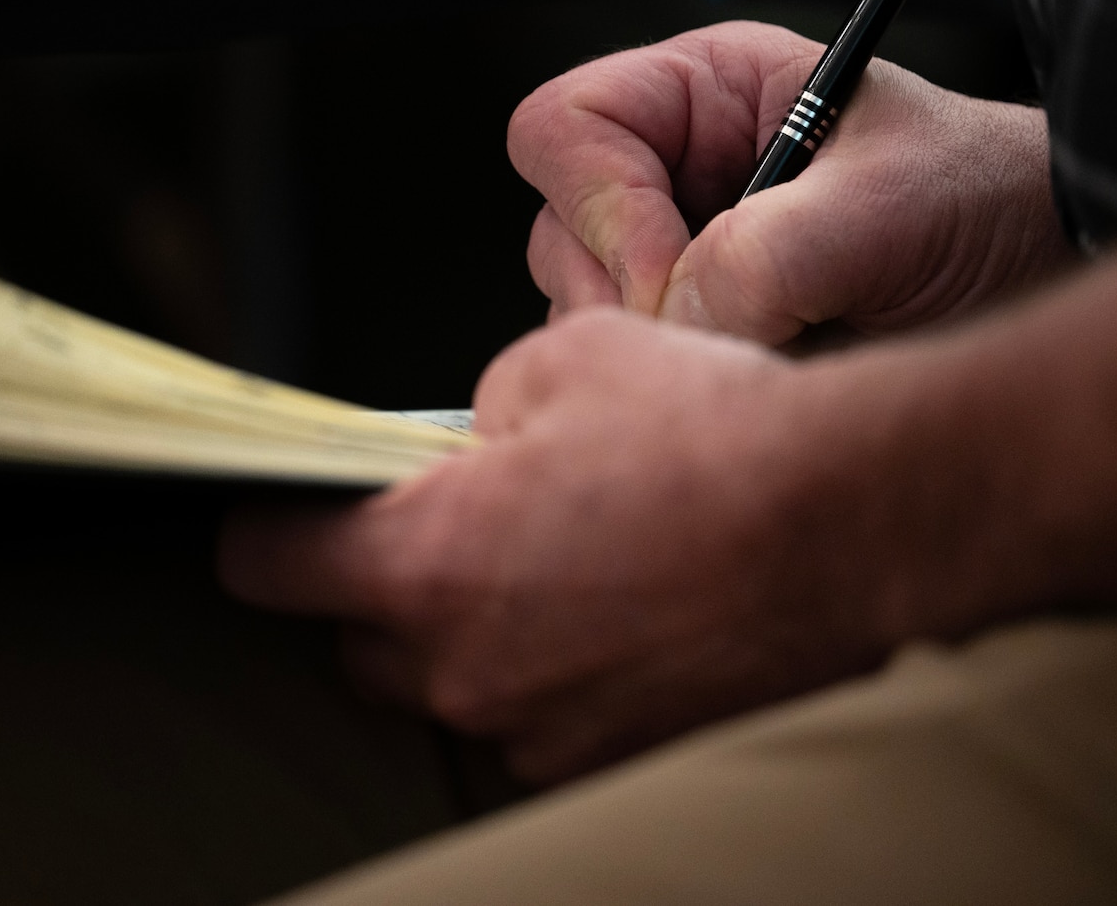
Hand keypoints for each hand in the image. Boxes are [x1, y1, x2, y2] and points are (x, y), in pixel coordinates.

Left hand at [218, 308, 988, 783]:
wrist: (851, 518)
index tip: (294, 511)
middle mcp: (467, 671)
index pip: (265, 567)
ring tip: (568, 555)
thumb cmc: (711, 434)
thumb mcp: (556, 359)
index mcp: (424, 565)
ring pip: (459, 681)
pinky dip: (559, 665)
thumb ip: (476, 412)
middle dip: (391, 582)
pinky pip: (541, 712)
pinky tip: (623, 600)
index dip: (275, 526)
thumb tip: (472, 444)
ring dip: (482, 628)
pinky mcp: (611, 757)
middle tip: (460, 521)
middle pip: (359, 640)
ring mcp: (541, 729)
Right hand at [509, 21, 1074, 343]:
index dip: (601, 203)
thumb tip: (673, 323)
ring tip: (770, 355)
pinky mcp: (703, 335)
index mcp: (704, 95)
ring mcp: (683, 260)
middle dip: (625, 294)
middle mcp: (676, 172)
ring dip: (657, 352)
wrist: (1053, 277)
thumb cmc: (986, 201)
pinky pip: (636, 372)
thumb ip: (768, 255)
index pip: (568, 127)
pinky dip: (681, 392)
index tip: (671, 277)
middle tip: (721, 334)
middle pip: (562, 229)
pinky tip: (764, 384)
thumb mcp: (888, 207)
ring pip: (585, 313)